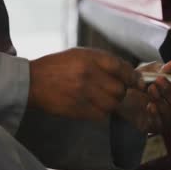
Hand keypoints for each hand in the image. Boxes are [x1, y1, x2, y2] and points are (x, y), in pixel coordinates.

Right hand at [28, 48, 143, 120]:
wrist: (32, 81)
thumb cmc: (57, 66)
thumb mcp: (78, 55)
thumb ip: (102, 61)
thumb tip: (127, 72)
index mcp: (89, 57)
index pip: (121, 67)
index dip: (133, 77)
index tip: (138, 82)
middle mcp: (88, 74)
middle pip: (119, 89)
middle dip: (121, 92)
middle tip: (114, 91)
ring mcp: (82, 93)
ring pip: (112, 104)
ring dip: (111, 103)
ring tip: (102, 99)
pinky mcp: (77, 109)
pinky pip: (100, 114)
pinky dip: (101, 112)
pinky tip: (92, 106)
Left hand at [116, 61, 170, 132]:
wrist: (120, 94)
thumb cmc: (138, 83)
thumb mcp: (150, 71)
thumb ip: (162, 69)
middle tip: (159, 81)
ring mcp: (166, 118)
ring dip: (162, 102)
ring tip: (151, 90)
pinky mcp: (154, 126)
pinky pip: (160, 124)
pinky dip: (155, 114)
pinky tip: (150, 106)